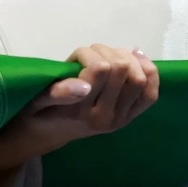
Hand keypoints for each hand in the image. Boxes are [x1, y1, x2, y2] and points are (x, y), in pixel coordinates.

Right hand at [0, 44, 158, 175]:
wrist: (47, 135)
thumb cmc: (38, 112)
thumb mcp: (36, 101)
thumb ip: (57, 92)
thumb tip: (82, 86)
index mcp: (81, 112)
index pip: (101, 69)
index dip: (89, 52)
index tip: (76, 56)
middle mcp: (105, 118)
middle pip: (123, 69)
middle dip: (108, 52)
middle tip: (93, 54)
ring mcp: (121, 119)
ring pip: (140, 77)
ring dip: (126, 58)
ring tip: (110, 57)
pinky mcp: (131, 117)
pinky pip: (151, 93)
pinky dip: (147, 71)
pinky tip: (135, 60)